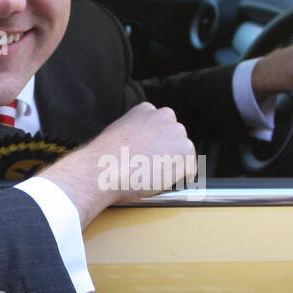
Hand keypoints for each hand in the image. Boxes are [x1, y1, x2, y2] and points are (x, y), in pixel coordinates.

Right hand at [39, 101, 197, 227]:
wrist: (102, 169)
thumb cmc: (105, 158)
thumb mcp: (117, 135)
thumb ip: (134, 135)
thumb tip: (139, 148)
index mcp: (146, 110)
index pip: (160, 127)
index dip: (155, 145)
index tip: (148, 156)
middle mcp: (164, 116)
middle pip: (174, 138)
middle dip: (166, 153)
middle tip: (150, 168)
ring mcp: (177, 133)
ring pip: (183, 153)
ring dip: (173, 165)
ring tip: (152, 176)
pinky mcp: (185, 152)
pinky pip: (190, 170)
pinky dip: (180, 179)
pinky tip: (161, 182)